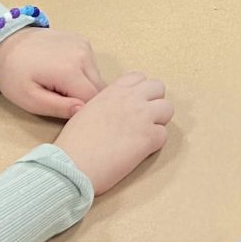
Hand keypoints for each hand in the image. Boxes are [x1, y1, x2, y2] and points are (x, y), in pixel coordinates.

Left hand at [0, 26, 103, 118]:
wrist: (6, 41)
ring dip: (84, 86)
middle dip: (84, 98)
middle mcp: (83, 54)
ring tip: (59, 85)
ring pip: (96, 77)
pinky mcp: (83, 40)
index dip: (81, 111)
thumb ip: (58, 108)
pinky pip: (91, 65)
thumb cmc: (13, 74)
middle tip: (59, 99)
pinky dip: (82, 74)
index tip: (63, 110)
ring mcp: (84, 44)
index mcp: (70, 70)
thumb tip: (83, 110)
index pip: (92, 100)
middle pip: (99, 89)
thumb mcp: (30, 99)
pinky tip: (62, 73)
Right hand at [53, 70, 173, 195]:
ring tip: (144, 135)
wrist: (72, 164)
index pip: (139, 78)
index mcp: (113, 91)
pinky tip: (140, 150)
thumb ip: (106, 104)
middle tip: (143, 119)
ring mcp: (142, 116)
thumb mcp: (87, 110)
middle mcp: (130, 99)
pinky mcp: (149, 137)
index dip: (140, 91)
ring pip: (168, 109)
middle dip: (154, 102)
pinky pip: (163, 134)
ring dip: (159, 121)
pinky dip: (155, 143)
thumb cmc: (74, 142)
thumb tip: (115, 111)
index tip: (134, 103)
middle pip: (159, 88)